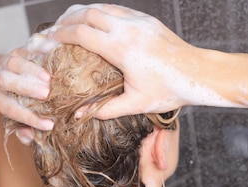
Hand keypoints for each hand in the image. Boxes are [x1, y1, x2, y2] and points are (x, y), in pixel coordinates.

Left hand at [0, 48, 54, 131]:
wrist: (5, 75)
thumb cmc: (15, 102)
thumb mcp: (15, 118)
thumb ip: (22, 130)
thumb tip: (29, 135)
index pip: (9, 108)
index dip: (29, 118)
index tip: (49, 125)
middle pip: (5, 81)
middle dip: (26, 89)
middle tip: (47, 95)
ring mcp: (5, 61)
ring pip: (13, 62)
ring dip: (32, 71)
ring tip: (50, 80)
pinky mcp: (18, 50)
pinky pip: (27, 49)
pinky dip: (40, 54)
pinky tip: (54, 60)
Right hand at [51, 4, 203, 118]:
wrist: (198, 73)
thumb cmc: (169, 90)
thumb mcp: (136, 103)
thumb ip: (106, 109)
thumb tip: (79, 116)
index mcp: (122, 49)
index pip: (81, 33)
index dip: (61, 35)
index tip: (49, 42)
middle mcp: (128, 29)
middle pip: (87, 13)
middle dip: (66, 19)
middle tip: (54, 29)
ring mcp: (138, 21)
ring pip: (102, 7)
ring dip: (82, 12)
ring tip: (69, 22)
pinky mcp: (147, 20)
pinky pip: (117, 9)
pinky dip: (100, 12)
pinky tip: (95, 21)